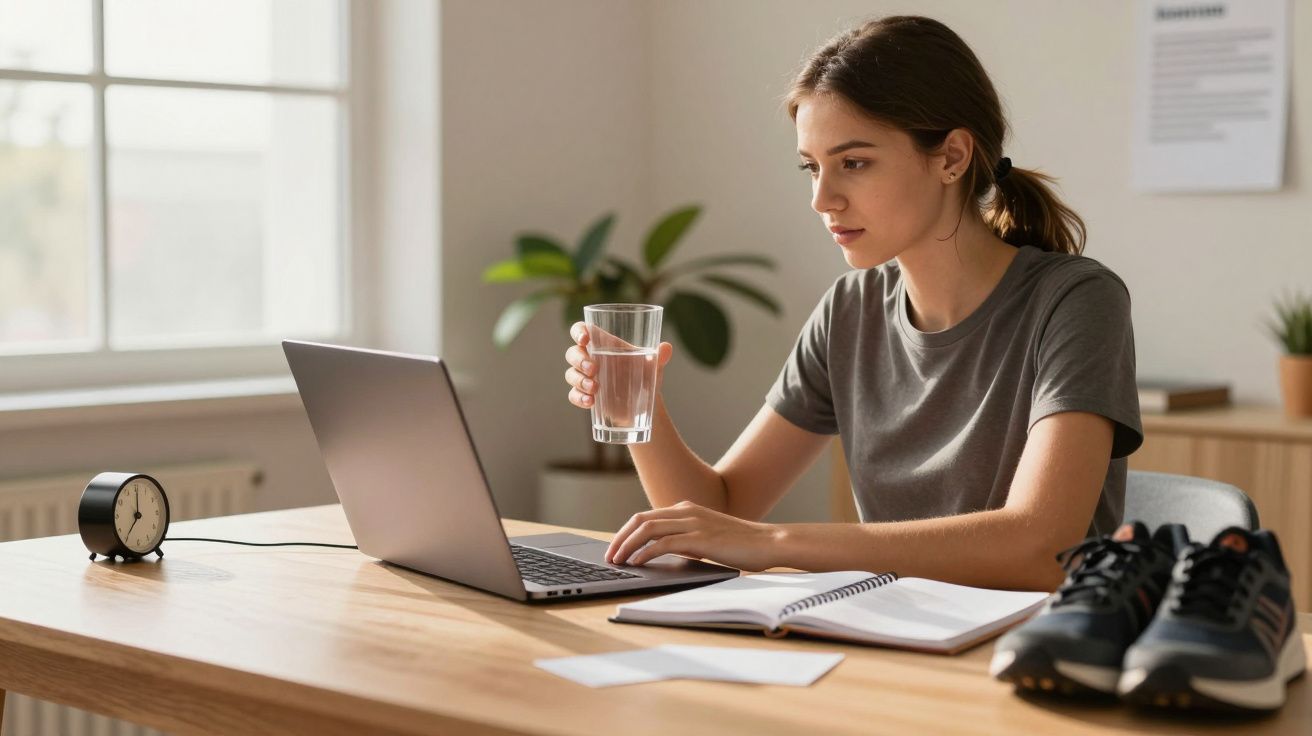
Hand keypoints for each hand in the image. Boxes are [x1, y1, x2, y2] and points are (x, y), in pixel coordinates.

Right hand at [564, 321, 672, 409]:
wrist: (646, 406)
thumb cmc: (646, 378)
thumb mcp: (654, 368)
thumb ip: (659, 357)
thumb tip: (666, 347)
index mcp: (604, 345)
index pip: (582, 331)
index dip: (578, 331)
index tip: (584, 339)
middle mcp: (592, 359)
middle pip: (573, 353)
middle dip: (579, 360)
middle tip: (594, 370)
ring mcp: (587, 378)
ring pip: (570, 374)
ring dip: (579, 380)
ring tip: (595, 389)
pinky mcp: (586, 396)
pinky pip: (573, 395)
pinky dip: (579, 397)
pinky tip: (590, 402)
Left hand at [604, 500, 782, 571]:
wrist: (769, 542)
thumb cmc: (741, 544)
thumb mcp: (708, 537)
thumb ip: (687, 539)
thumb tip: (665, 552)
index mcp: (687, 509)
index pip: (646, 517)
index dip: (626, 532)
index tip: (616, 548)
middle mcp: (686, 511)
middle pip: (640, 520)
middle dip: (620, 538)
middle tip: (609, 556)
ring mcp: (693, 523)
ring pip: (647, 529)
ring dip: (627, 545)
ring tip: (617, 561)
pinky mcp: (700, 539)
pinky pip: (663, 544)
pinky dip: (645, 553)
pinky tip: (637, 564)